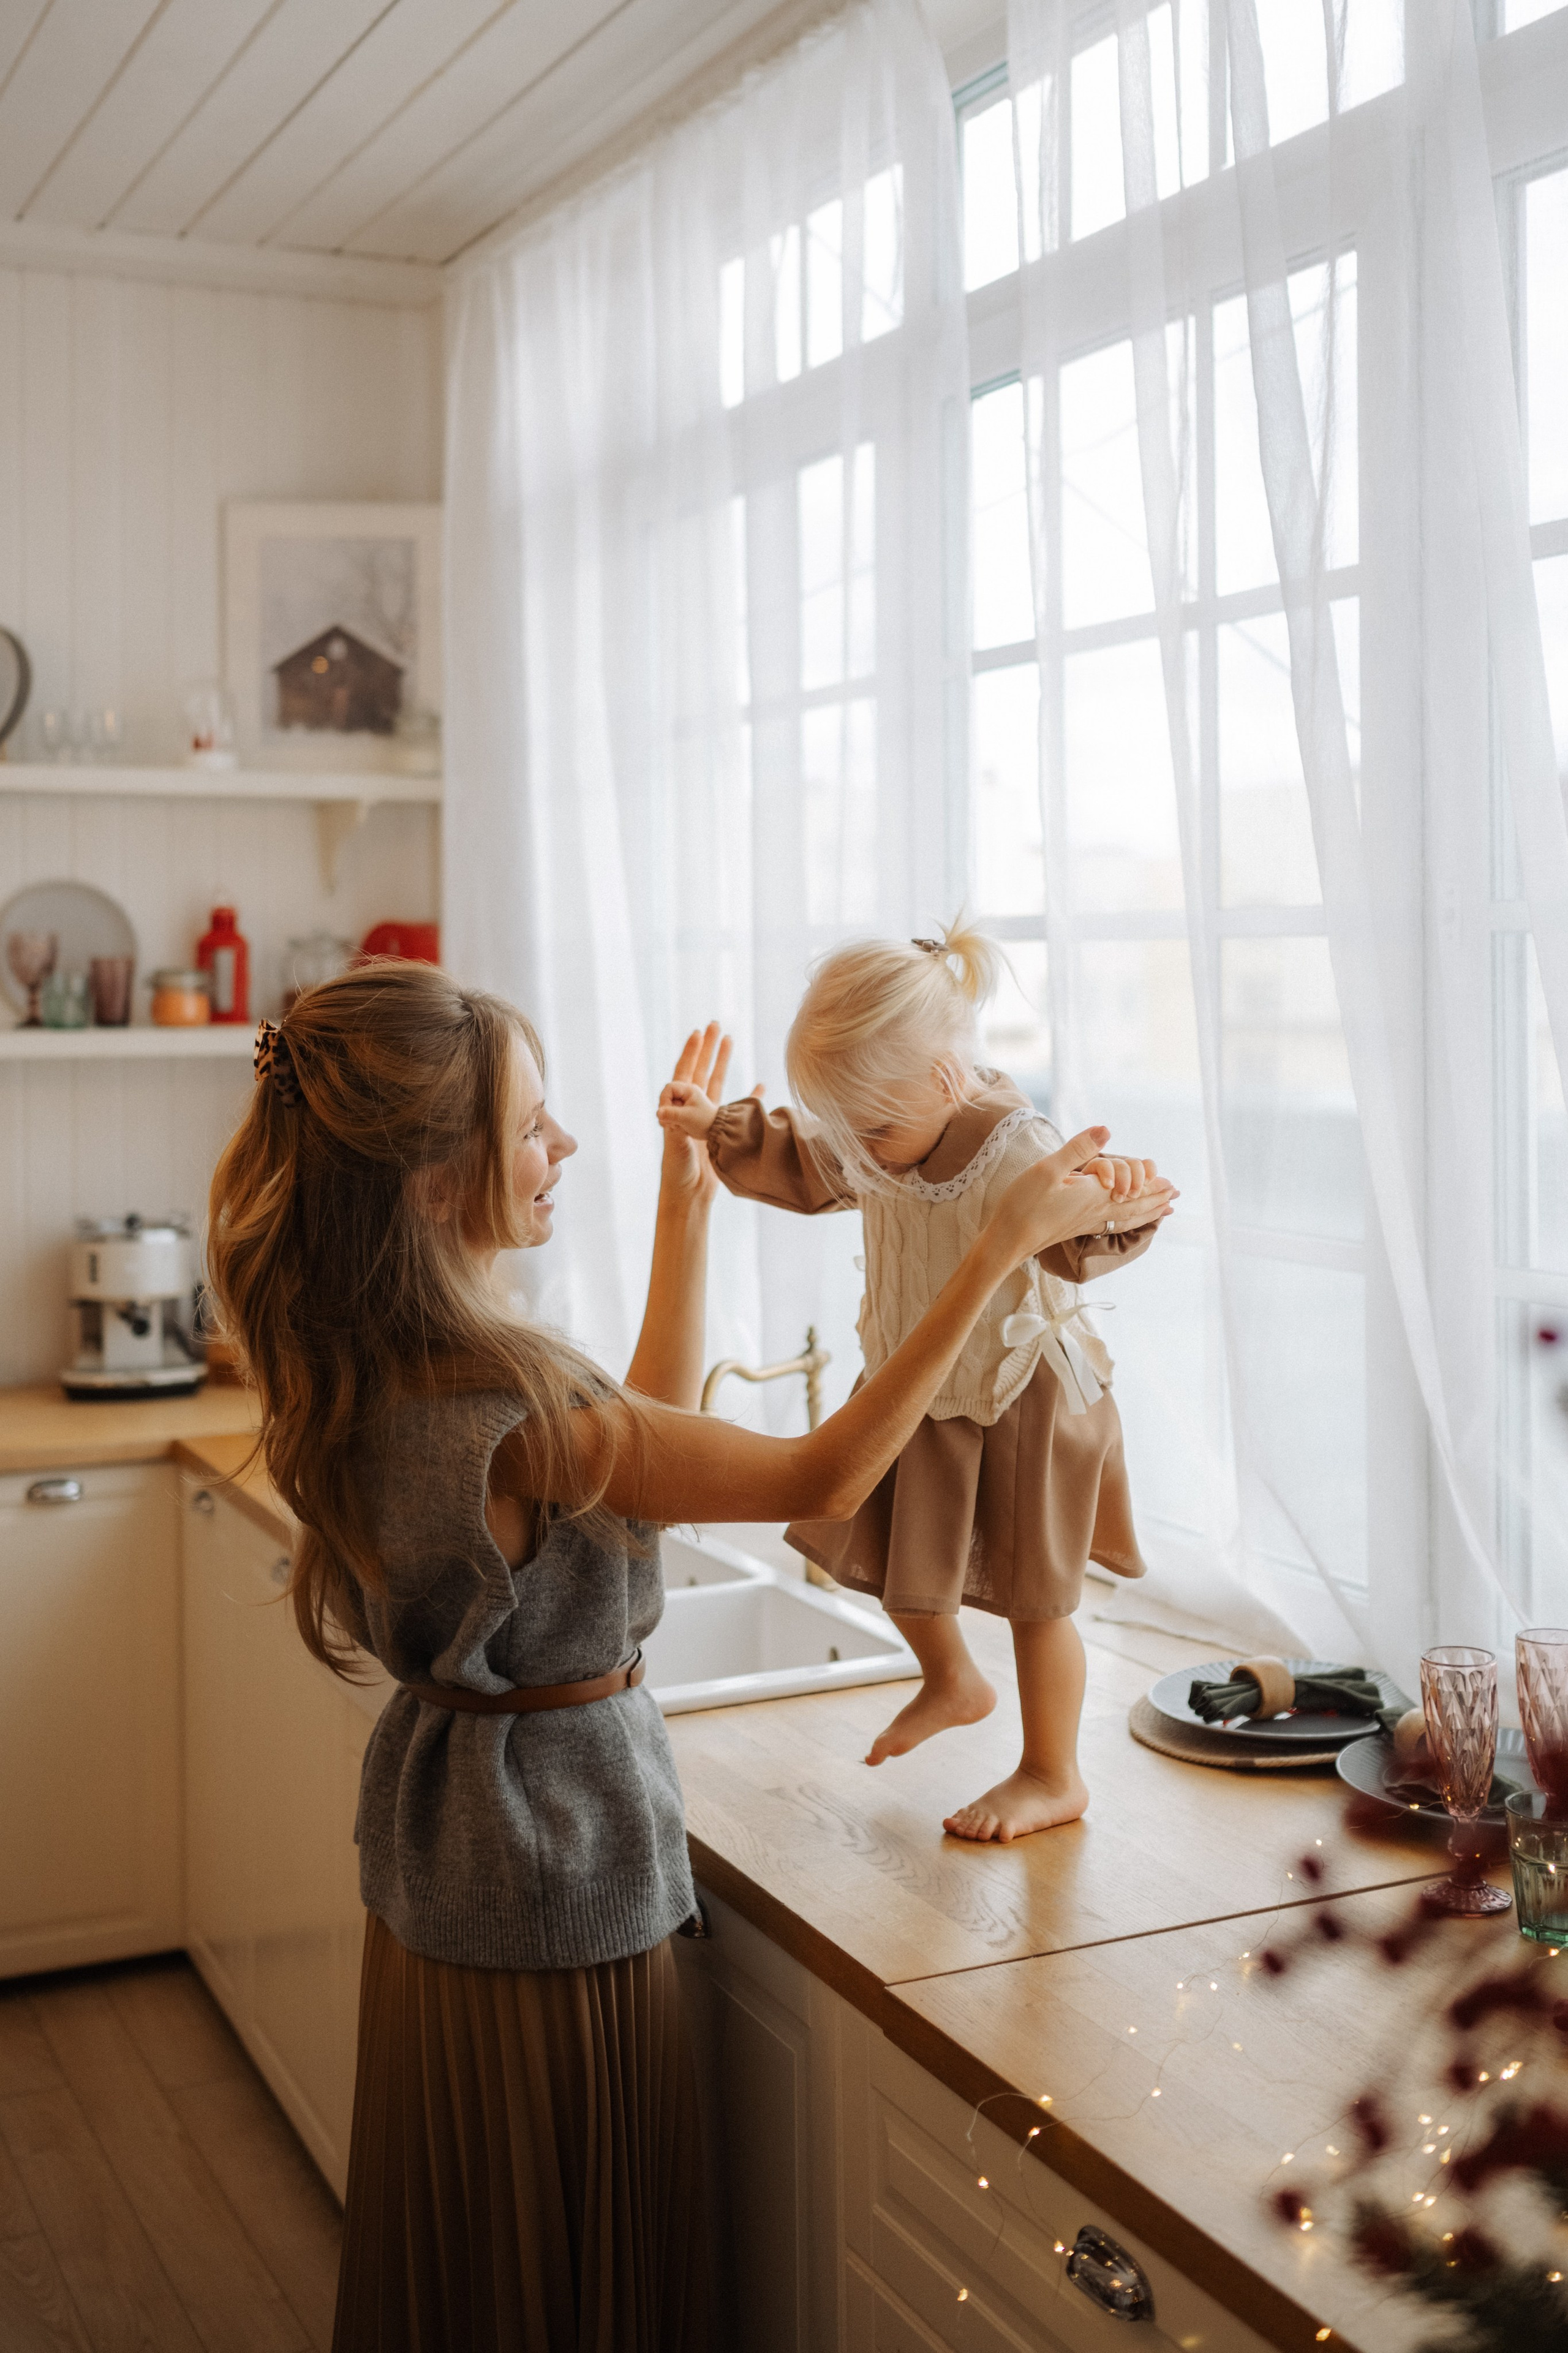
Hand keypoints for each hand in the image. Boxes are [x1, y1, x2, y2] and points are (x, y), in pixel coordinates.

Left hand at [655, 1022, 749, 1208]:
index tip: (698, 1033)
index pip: (684, 1074)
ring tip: (730, 1040)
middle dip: (707, 1049)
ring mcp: (706, 1119)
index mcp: (678, 1110)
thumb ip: (674, 1127)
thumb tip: (667, 1106)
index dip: (690, 1054)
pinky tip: (758, 1085)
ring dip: (723, 1062)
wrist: (689, 1196)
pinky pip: (736, 1109)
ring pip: (717, 1083)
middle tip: (715, 1025)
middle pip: (701, 1071)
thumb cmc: (677, 1174)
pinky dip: (746, 1096)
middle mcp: (691, 1110)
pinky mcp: (720, 1132)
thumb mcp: (675, 1147)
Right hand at [986, 1128, 1176, 1265]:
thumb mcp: (1048, 1170)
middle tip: (1175, 1192)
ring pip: (1126, 1217)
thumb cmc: (1023, 1205)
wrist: (1008, 1241)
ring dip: (1147, 1211)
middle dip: (1155, 1196)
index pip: (1130, 1185)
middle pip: (1134, 1204)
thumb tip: (1107, 1129)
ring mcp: (1087, 1222)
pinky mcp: (1077, 1229)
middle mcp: (1095, 1210)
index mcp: (1093, 1194)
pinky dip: (1129, 1222)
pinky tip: (1129, 1222)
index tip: (1166, 1177)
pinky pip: (1114, 1225)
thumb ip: (1078, 1149)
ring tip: (1164, 1209)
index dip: (1149, 1182)